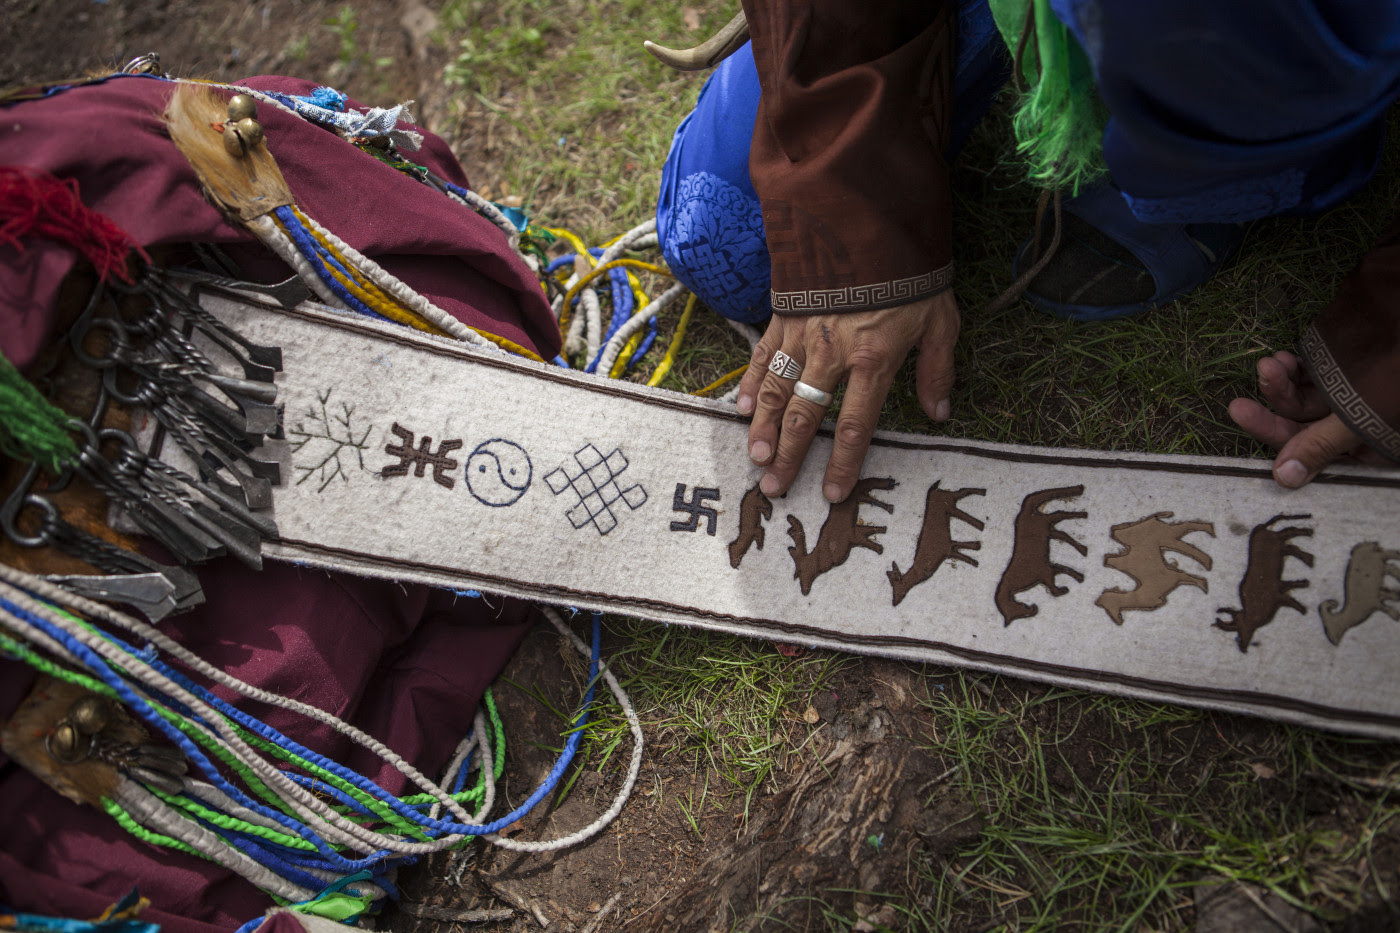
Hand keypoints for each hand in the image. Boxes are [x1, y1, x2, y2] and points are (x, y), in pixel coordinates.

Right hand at [736, 291, 959, 501]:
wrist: (872, 214)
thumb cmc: (911, 271)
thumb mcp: (940, 319)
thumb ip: (937, 370)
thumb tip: (939, 413)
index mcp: (875, 359)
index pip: (857, 424)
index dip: (844, 463)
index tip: (832, 494)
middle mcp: (834, 351)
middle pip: (808, 415)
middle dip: (791, 455)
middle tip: (775, 488)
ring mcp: (804, 332)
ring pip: (779, 390)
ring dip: (765, 427)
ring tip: (755, 457)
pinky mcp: (785, 312)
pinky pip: (763, 353)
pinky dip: (752, 382)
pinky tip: (742, 408)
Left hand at [1227, 350, 1385, 487]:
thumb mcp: (1370, 414)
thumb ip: (1327, 444)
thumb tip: (1285, 478)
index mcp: (1370, 448)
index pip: (1313, 451)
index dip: (1276, 434)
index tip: (1241, 413)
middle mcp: (1360, 428)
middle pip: (1303, 426)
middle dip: (1273, 409)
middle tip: (1238, 400)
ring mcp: (1354, 399)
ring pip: (1306, 400)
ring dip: (1282, 383)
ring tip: (1270, 364)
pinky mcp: (1350, 372)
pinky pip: (1315, 378)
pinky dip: (1297, 369)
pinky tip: (1284, 357)